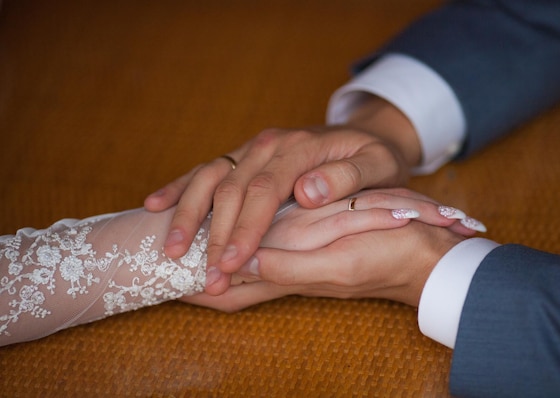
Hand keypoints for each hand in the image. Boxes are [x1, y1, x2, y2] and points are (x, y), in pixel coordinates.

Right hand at [146, 96, 421, 294]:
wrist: (366, 136)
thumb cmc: (374, 159)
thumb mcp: (378, 165)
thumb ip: (347, 177)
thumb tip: (307, 193)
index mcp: (299, 147)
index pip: (265, 190)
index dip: (246, 228)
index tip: (232, 263)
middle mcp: (269, 144)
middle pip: (231, 188)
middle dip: (214, 235)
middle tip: (206, 276)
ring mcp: (252, 148)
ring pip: (210, 177)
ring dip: (187, 214)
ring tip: (170, 250)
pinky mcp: (243, 156)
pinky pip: (206, 169)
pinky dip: (179, 187)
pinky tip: (155, 205)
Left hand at [180, 188, 480, 310]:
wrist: (422, 254)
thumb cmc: (385, 258)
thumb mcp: (337, 264)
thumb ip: (288, 267)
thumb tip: (239, 262)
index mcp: (287, 277)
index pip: (228, 292)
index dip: (195, 289)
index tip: (162, 277)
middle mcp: (287, 271)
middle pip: (230, 285)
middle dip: (198, 279)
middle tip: (166, 261)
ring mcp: (299, 258)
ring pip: (246, 264)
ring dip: (218, 258)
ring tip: (191, 247)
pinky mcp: (313, 243)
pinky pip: (269, 248)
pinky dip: (245, 241)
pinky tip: (242, 230)